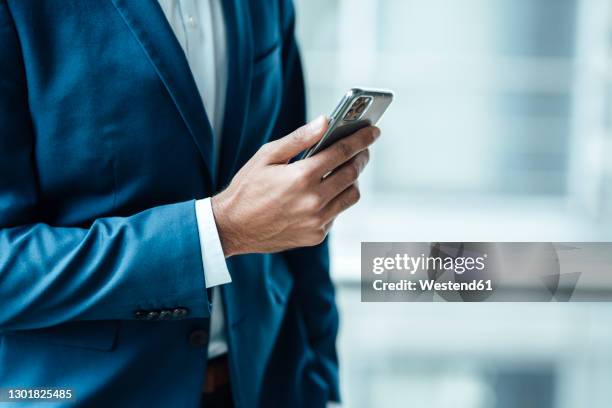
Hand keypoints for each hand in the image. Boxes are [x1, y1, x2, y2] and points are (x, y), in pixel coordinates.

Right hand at [211, 115, 379, 256]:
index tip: (373, 131)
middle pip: (352, 173)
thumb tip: (326, 121)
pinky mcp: (316, 236)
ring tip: (346, 169)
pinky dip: (336, 200)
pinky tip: (325, 191)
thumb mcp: (267, 156)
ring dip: (353, 180)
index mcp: (301, 176)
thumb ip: (299, 138)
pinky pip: (337, 213)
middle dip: (361, 157)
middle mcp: (313, 201)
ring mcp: (316, 221)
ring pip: (351, 195)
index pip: (342, 152)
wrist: (231, 227)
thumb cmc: (247, 188)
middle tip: (362, 148)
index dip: (361, 139)